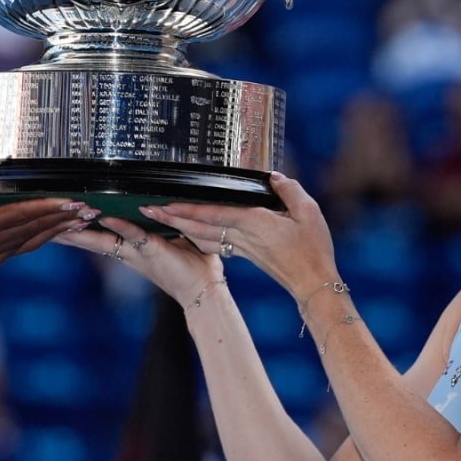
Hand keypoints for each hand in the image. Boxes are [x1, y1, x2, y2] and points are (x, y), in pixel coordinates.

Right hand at [0, 152, 93, 273]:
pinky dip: (37, 238)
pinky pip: (17, 247)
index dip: (47, 207)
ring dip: (55, 230)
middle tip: (89, 211)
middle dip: (62, 219)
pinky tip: (48, 234)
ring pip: (28, 241)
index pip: (20, 215)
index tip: (71, 201)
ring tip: (79, 222)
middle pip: (32, 230)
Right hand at [54, 216, 223, 308]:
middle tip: (43, 226)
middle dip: (67, 234)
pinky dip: (120, 225)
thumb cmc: (193, 266)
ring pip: (103, 240)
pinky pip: (133, 234)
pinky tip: (104, 218)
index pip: (99, 237)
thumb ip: (163, 223)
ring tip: (60, 223)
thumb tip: (156, 206)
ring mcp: (137, 253)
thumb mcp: (174, 239)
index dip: (79, 231)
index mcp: (131, 250)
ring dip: (82, 231)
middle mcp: (129, 253)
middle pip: (90, 241)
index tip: (60, 223)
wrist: (205, 291)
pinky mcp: (152, 250)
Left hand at [138, 172, 340, 300]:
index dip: (188, 209)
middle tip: (148, 210)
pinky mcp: (245, 254)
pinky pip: (214, 244)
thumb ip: (289, 190)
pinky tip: (190, 232)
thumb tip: (273, 177)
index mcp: (254, 223)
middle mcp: (242, 236)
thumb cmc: (313, 249)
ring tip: (161, 219)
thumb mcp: (309, 212)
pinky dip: (198, 236)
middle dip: (172, 219)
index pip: (213, 214)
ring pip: (203, 236)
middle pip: (199, 226)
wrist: (313, 283)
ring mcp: (241, 248)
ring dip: (180, 228)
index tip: (166, 204)